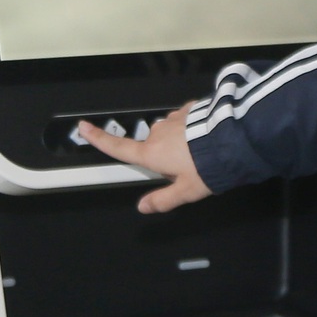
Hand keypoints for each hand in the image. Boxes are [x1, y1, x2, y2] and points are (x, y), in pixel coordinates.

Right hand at [75, 106, 212, 213]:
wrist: (233, 139)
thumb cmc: (206, 167)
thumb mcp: (186, 192)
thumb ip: (163, 199)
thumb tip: (143, 207)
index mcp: (151, 153)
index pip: (118, 148)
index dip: (99, 139)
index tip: (83, 127)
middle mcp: (157, 132)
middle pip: (152, 145)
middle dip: (164, 155)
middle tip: (187, 169)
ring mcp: (174, 118)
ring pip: (169, 132)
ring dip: (179, 141)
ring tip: (201, 153)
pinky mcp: (190, 109)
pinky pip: (185, 120)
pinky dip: (191, 128)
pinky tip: (206, 136)